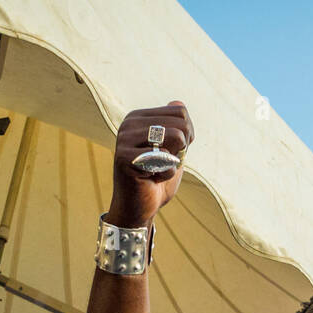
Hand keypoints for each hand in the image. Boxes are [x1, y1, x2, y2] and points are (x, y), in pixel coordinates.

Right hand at [107, 101, 193, 226]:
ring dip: (175, 159)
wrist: (138, 209)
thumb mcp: (172, 150)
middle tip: (166, 163)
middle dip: (183, 147)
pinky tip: (150, 180)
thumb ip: (177, 127)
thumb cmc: (156, 179)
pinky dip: (166, 175)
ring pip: (176, 135)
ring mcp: (124, 139)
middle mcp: (129, 124)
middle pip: (181, 121)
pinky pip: (166, 162)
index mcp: (138, 118)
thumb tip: (178, 103)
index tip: (174, 151)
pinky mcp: (125, 159)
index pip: (180, 111)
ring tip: (158, 169)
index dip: (187, 135)